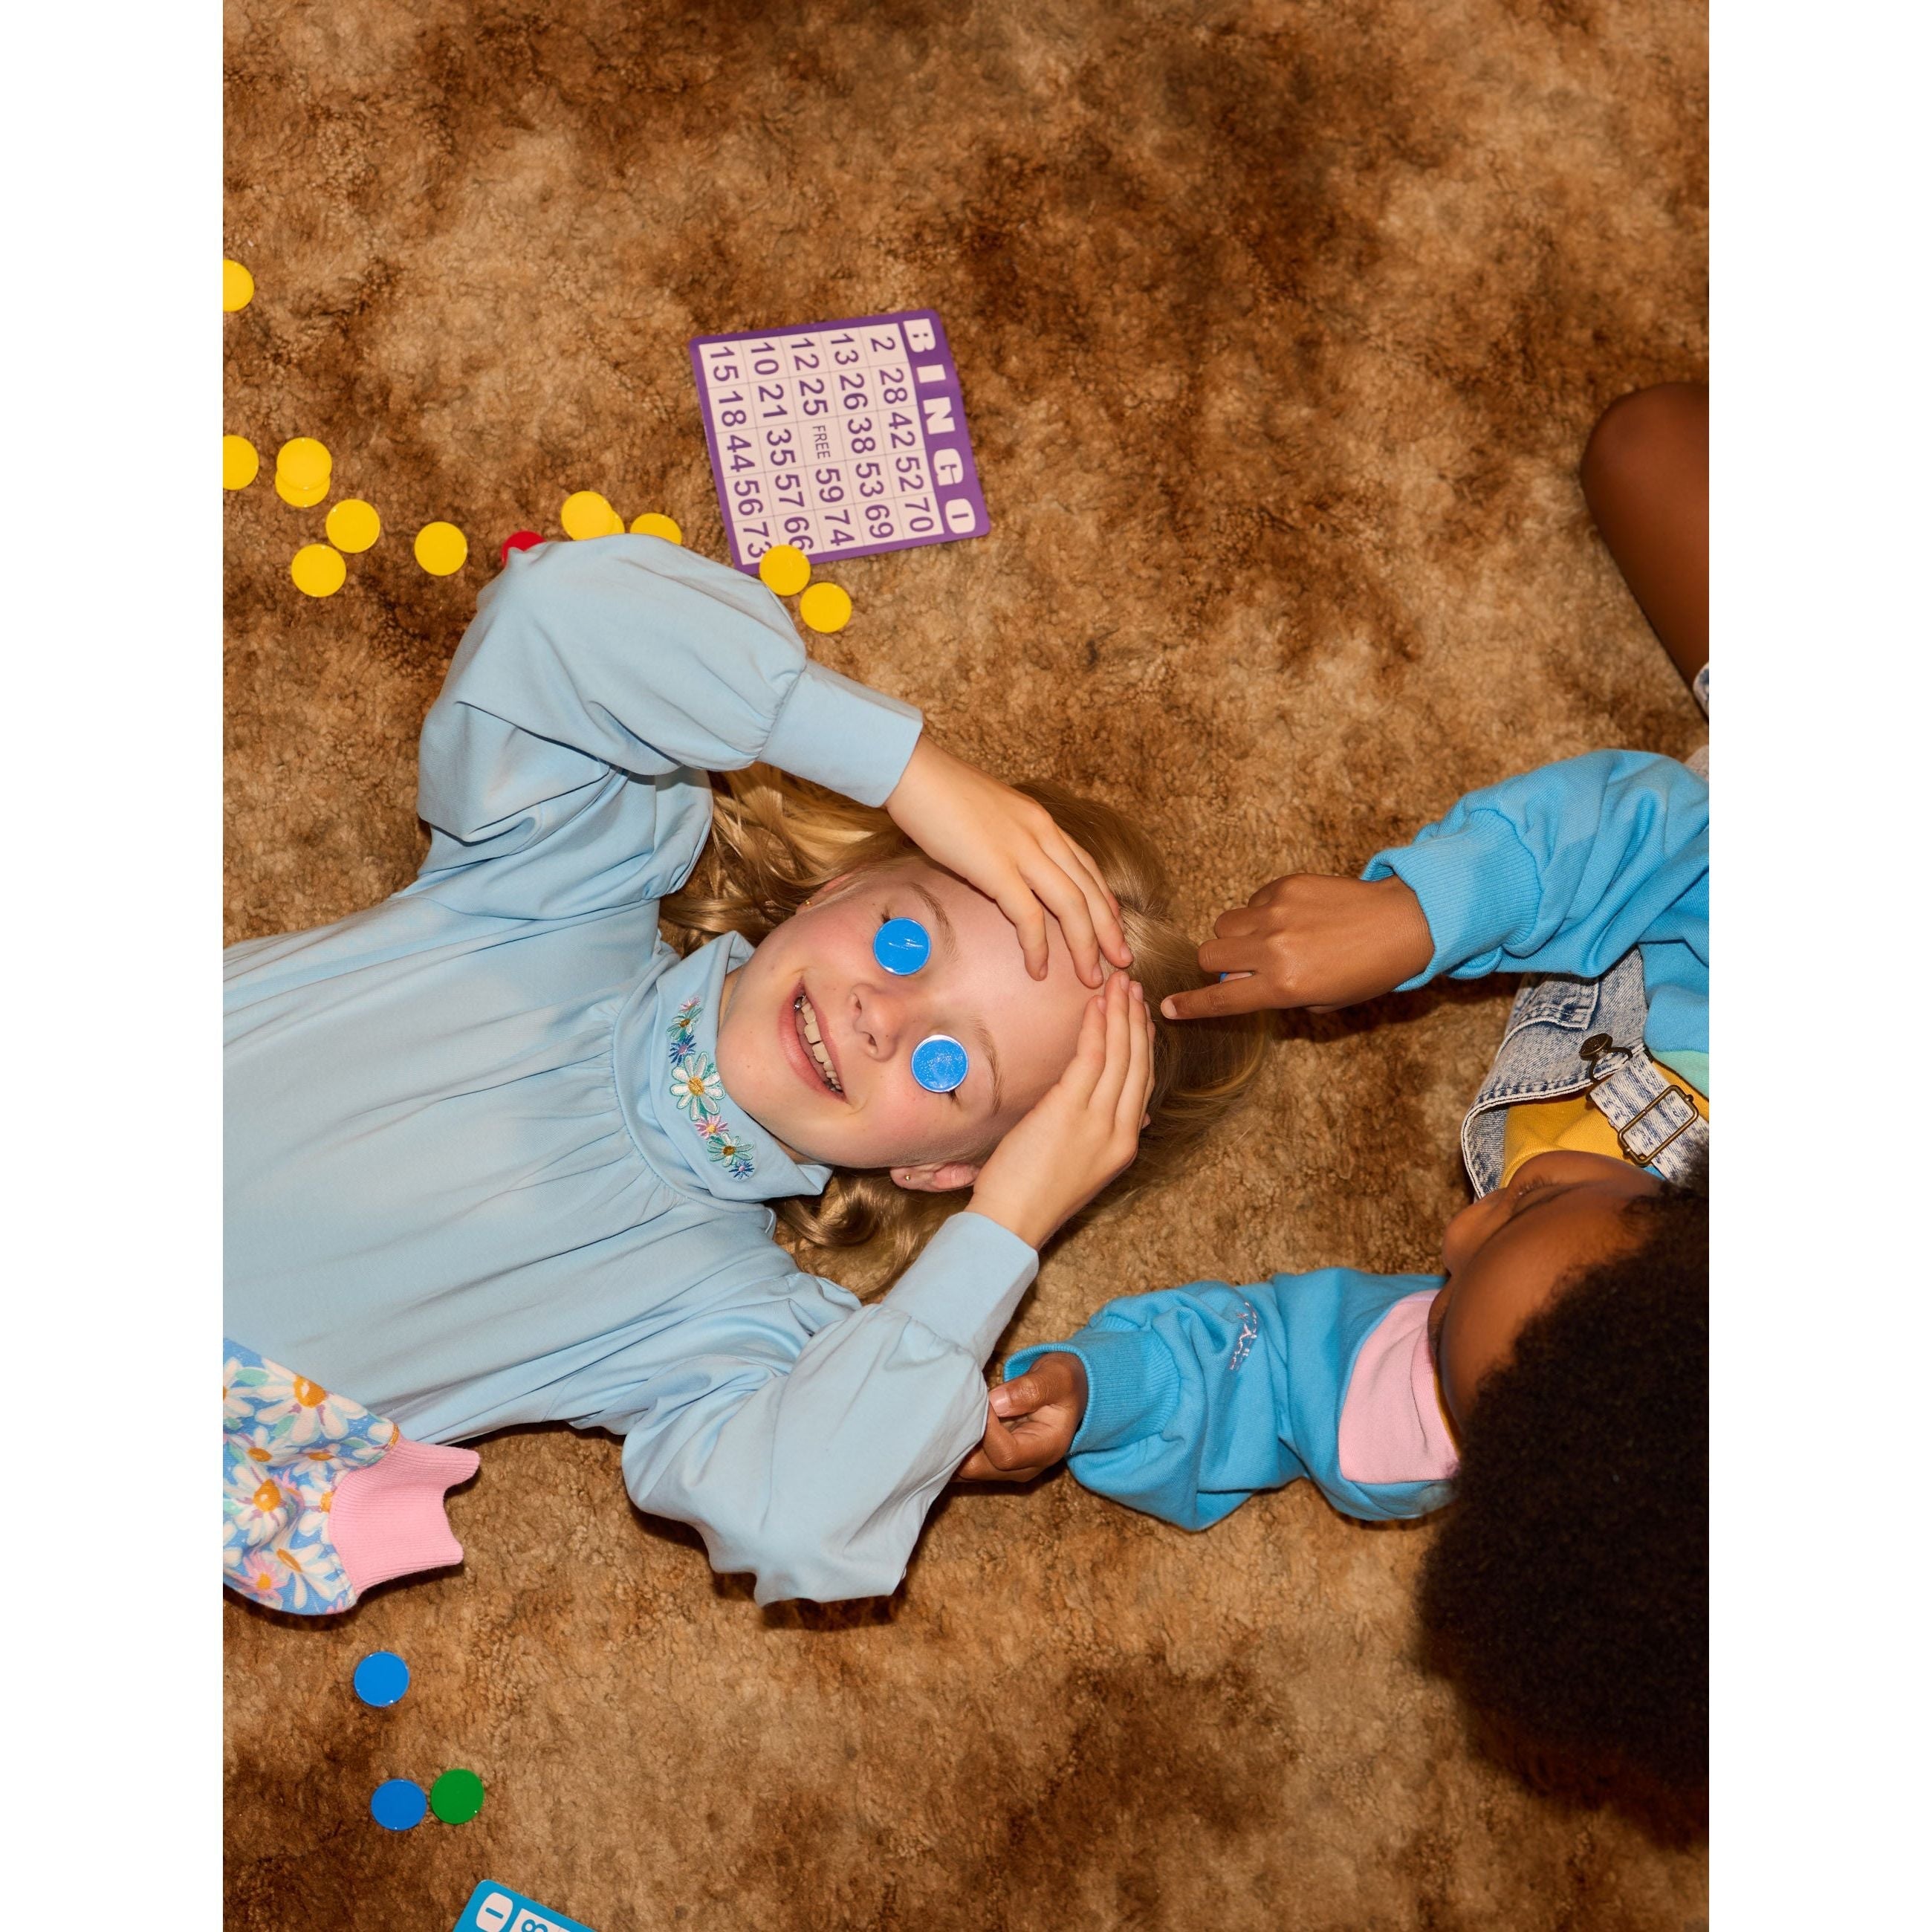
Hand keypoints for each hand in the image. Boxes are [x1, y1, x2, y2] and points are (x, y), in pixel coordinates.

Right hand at [884, 737, 1131, 985]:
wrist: (912, 770)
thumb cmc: (939, 792)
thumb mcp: (988, 814)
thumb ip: (1007, 839)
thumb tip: (1004, 865)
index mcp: (1041, 821)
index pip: (1085, 865)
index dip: (1104, 899)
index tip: (1114, 925)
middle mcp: (1041, 833)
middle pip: (1089, 889)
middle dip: (1109, 930)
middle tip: (1123, 960)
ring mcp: (1022, 849)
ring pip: (1071, 905)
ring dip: (1085, 946)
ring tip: (1090, 977)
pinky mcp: (996, 867)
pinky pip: (1028, 915)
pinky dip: (1037, 947)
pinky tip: (1039, 970)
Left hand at [956, 1352, 1088, 1480]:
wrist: (1065, 1393)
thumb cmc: (1061, 1382)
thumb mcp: (1057, 1377)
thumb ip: (1031, 1388)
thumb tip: (997, 1402)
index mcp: (1046, 1450)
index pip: (1006, 1454)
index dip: (987, 1429)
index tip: (981, 1399)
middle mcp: (1025, 1467)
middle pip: (979, 1468)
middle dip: (962, 1439)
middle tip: (957, 1406)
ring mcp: (1006, 1468)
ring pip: (964, 1469)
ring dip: (953, 1443)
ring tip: (951, 1411)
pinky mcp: (991, 1461)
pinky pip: (962, 1462)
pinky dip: (952, 1444)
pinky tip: (950, 1420)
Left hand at [969, 972, 1155, 1249]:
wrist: (1011, 1223)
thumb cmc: (1032, 1196)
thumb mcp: (1080, 1166)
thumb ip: (1102, 1135)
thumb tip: (1126, 1114)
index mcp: (1125, 1145)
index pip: (1143, 1083)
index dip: (1144, 1044)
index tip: (1141, 1016)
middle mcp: (1120, 1131)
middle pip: (1137, 1063)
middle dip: (1137, 1020)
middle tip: (1133, 986)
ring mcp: (1098, 1121)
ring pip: (1118, 1055)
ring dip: (1120, 1013)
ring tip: (1118, 983)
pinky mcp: (1070, 1111)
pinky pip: (1091, 1058)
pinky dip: (1096, 1027)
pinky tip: (1096, 1005)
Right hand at [1159, 873, 1433, 1019]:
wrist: (1402, 923)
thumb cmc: (1368, 970)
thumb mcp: (1324, 1001)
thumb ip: (1280, 995)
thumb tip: (1244, 984)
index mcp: (1284, 986)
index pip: (1222, 1000)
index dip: (1190, 1006)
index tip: (1168, 1007)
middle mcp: (1274, 950)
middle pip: (1209, 956)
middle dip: (1215, 964)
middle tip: (1239, 966)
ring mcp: (1277, 914)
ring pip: (1224, 923)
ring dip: (1235, 935)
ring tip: (1267, 938)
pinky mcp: (1285, 886)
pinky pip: (1252, 901)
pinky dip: (1260, 912)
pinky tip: (1291, 917)